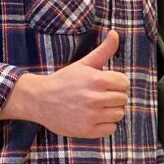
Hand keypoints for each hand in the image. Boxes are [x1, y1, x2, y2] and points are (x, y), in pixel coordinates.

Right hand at [0, 30, 130, 137]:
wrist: (39, 100)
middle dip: (114, 96)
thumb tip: (115, 33)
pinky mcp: (87, 130)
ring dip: (111, 111)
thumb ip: (103, 50)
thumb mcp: (83, 63)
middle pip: (123, 99)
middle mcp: (95, 98)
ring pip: (119, 114)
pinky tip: (93, 117)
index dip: (116, 83)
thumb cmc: (64, 81)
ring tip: (96, 106)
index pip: (124, 83)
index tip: (105, 84)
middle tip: (99, 95)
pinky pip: (111, 129)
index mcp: (96, 80)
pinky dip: (105, 125)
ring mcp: (91, 116)